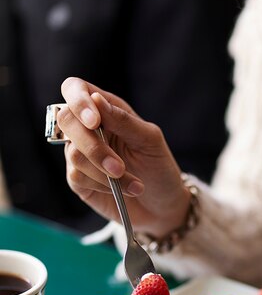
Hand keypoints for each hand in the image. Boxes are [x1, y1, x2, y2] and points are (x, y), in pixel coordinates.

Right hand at [58, 77, 190, 237]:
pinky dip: (103, 185)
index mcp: (104, 110)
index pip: (75, 89)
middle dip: (93, 147)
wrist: (162, 205)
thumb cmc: (159, 167)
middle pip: (66, 121)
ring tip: (134, 184)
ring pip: (75, 154)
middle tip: (118, 167)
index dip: (78, 100)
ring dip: (105, 172)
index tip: (94, 121)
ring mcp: (80, 154)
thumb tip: (96, 99)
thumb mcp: (150, 140)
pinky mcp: (79, 180)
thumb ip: (123, 120)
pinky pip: (78, 176)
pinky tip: (123, 191)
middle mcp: (87, 129)